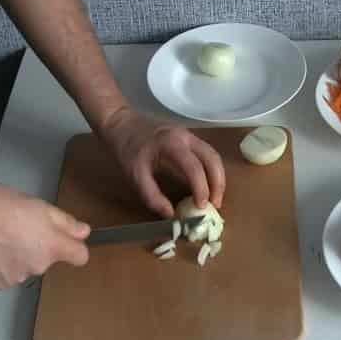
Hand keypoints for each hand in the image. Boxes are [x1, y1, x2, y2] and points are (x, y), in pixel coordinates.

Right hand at [0, 183, 89, 289]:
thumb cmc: (0, 206)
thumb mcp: (42, 207)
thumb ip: (67, 223)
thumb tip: (83, 232)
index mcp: (52, 246)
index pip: (80, 257)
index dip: (76, 249)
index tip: (69, 243)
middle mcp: (38, 266)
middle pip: (48, 260)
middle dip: (40, 247)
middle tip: (21, 229)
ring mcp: (17, 277)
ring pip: (26, 267)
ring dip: (19, 256)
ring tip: (2, 237)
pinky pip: (6, 274)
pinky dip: (1, 265)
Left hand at [99, 108, 225, 217]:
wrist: (122, 124)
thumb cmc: (127, 149)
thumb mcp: (134, 176)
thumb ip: (152, 196)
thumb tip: (170, 214)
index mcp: (171, 144)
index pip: (194, 167)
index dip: (201, 189)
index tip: (201, 207)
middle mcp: (186, 137)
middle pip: (212, 159)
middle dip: (218, 184)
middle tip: (215, 205)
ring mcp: (190, 136)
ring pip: (214, 156)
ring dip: (218, 178)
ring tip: (214, 198)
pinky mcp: (190, 139)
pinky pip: (208, 155)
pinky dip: (212, 171)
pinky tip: (208, 186)